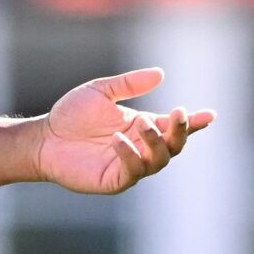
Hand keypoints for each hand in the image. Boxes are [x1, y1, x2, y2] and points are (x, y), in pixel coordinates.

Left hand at [27, 66, 214, 195]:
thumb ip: (129, 84)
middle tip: (179, 114)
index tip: (210, 115)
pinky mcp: (115, 179)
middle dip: (181, 131)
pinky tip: (118, 139)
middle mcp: (141, 147)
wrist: (43, 138)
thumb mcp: (101, 92)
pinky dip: (130, 154)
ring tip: (142, 124)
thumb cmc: (71, 116)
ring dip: (155, 141)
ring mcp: (130, 165)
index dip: (194, 122)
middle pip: (174, 145)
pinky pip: (133, 170)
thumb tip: (160, 73)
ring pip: (159, 159)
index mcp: (142, 126)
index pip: (173, 126)